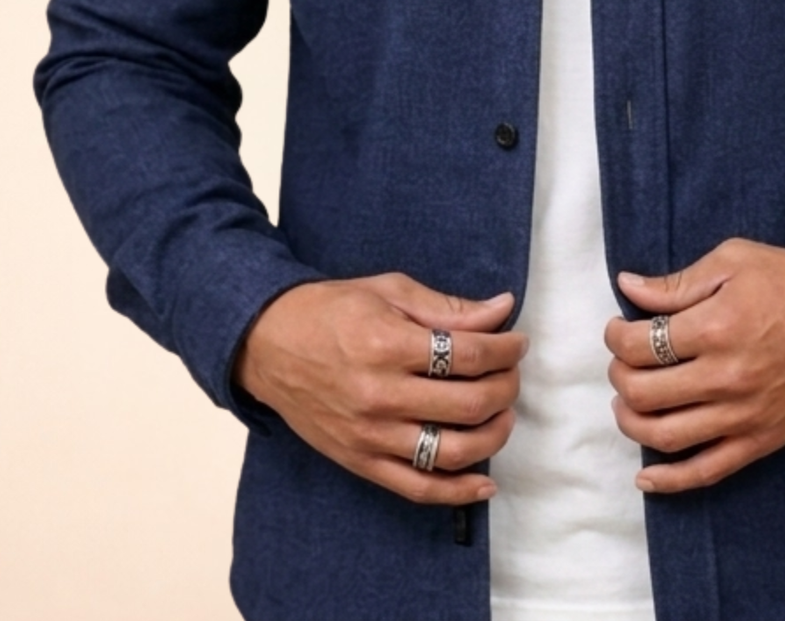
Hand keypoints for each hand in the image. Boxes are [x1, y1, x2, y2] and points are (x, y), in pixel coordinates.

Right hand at [236, 274, 525, 505]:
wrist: (268, 344)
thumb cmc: (330, 310)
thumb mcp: (389, 291)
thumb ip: (448, 307)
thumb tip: (502, 310)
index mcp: (388, 345)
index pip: (469, 355)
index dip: (505, 349)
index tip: (517, 342)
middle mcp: (381, 396)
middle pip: (469, 404)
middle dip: (506, 388)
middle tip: (512, 373)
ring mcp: (371, 436)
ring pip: (451, 451)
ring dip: (493, 436)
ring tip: (503, 415)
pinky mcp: (361, 462)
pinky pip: (418, 488)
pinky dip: (458, 492)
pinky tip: (485, 483)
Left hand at [605, 238, 784, 494]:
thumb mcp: (734, 261)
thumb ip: (677, 282)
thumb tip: (628, 287)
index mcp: (714, 327)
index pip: (638, 345)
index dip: (615, 337)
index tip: (617, 329)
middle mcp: (724, 377)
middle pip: (643, 392)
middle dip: (619, 376)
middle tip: (622, 362)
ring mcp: (742, 415)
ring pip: (665, 437)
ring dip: (631, 424)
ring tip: (627, 404)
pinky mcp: (760, 441)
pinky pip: (707, 472)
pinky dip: (670, 481)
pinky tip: (645, 477)